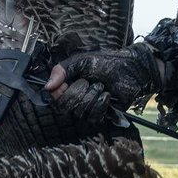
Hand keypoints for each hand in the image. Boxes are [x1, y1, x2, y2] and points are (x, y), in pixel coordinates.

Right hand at [46, 44, 163, 110]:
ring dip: (92, 96)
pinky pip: (94, 116)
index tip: (66, 83)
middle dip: (78, 92)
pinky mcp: (101, 114)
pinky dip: (101, 103)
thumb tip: (47, 87)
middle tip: (88, 81)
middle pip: (65, 106)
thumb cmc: (106, 62)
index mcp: (68, 84)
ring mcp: (88, 107)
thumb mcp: (80, 61)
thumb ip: (61, 71)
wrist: (130, 69)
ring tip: (101, 86)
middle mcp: (75, 97)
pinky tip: (107, 94)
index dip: (60, 92)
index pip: (54, 98)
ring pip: (80, 112)